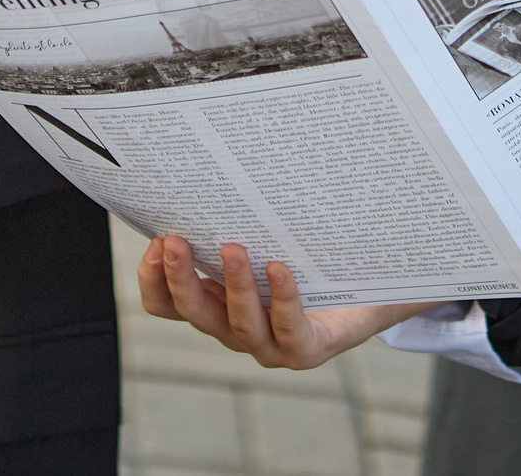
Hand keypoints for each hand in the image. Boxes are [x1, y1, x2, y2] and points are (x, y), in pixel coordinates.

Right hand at [137, 235, 436, 370]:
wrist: (367, 293)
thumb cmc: (306, 260)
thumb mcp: (263, 238)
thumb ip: (235, 222)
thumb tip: (210, 170)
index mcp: (215, 304)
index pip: (167, 304)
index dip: (153, 280)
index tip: (155, 242)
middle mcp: (234, 328)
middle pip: (195, 312)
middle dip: (181, 277)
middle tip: (175, 241)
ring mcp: (268, 344)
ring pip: (239, 321)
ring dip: (234, 284)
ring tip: (233, 248)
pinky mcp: (304, 349)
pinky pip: (288, 328)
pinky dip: (281, 299)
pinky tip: (280, 269)